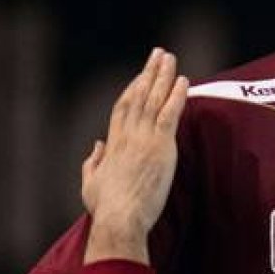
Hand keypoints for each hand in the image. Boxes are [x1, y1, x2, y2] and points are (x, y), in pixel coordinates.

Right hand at [82, 48, 187, 263]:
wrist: (120, 219)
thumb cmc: (106, 209)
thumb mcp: (90, 183)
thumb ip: (92, 162)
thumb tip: (96, 146)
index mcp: (112, 144)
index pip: (123, 108)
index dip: (133, 88)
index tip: (141, 75)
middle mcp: (127, 136)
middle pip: (139, 96)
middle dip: (149, 73)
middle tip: (159, 54)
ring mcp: (144, 139)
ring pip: (154, 100)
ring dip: (163, 76)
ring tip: (170, 58)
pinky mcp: (161, 147)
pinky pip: (170, 114)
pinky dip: (177, 96)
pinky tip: (184, 81)